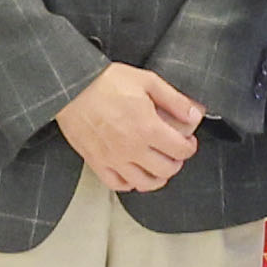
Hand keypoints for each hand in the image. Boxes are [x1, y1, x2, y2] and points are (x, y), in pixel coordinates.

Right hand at [53, 62, 204, 197]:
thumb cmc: (106, 82)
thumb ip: (175, 100)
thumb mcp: (147, 82)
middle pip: (166, 170)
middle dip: (176, 162)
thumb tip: (196, 114)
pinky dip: (129, 184)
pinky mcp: (96, 162)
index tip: (187, 141)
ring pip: (144, 183)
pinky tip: (133, 174)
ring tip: (158, 167)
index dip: (189, 147)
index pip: (181, 151)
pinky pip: (117, 184)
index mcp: (148, 128)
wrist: (70, 87)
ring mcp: (113, 159)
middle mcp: (132, 149)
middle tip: (174, 152)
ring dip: (157, 178)